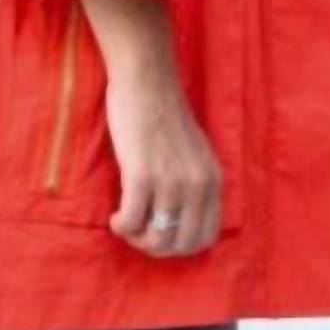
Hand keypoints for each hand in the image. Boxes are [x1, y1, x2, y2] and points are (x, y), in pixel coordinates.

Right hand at [78, 0, 224, 256]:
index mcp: (213, 181)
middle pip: (181, 245)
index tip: (160, 235)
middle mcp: (197, 185)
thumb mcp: (195, 152)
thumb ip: (194, 182)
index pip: (205, 238)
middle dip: (156, 248)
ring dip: (136, 240)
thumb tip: (178, 217)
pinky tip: (115, 218)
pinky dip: (121, 227)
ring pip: (156, 238)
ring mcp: (171, 182)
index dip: (179, 246)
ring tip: (125, 225)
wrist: (146, 81)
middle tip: (138, 234)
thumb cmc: (164, 113)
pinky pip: (132, 221)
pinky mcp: (141, 175)